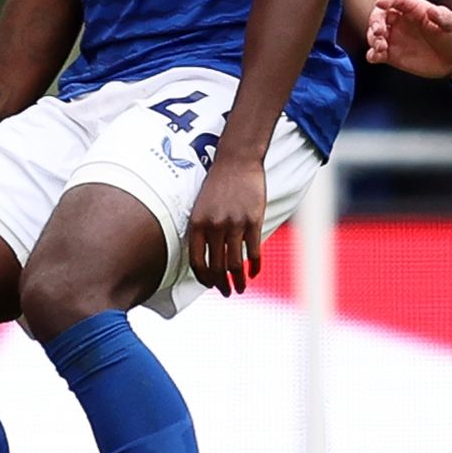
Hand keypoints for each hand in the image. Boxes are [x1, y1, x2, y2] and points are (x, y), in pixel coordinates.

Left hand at [186, 154, 265, 295]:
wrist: (236, 160)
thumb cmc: (218, 184)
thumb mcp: (201, 206)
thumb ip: (202, 230)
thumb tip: (206, 256)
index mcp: (197, 224)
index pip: (197, 261)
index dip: (204, 278)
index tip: (210, 284)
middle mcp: (214, 226)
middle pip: (217, 267)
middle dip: (221, 285)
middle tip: (227, 292)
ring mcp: (234, 224)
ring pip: (235, 264)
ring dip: (238, 281)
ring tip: (241, 288)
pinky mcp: (253, 221)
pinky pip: (253, 251)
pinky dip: (254, 266)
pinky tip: (254, 272)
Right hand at [367, 0, 451, 80]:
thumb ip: (444, 17)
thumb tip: (433, 10)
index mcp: (414, 9)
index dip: (387, 0)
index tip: (380, 3)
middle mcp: (401, 21)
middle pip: (379, 15)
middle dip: (375, 21)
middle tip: (379, 32)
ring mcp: (395, 38)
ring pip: (375, 34)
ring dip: (373, 39)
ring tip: (381, 48)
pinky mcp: (392, 55)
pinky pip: (376, 53)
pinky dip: (372, 55)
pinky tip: (375, 58)